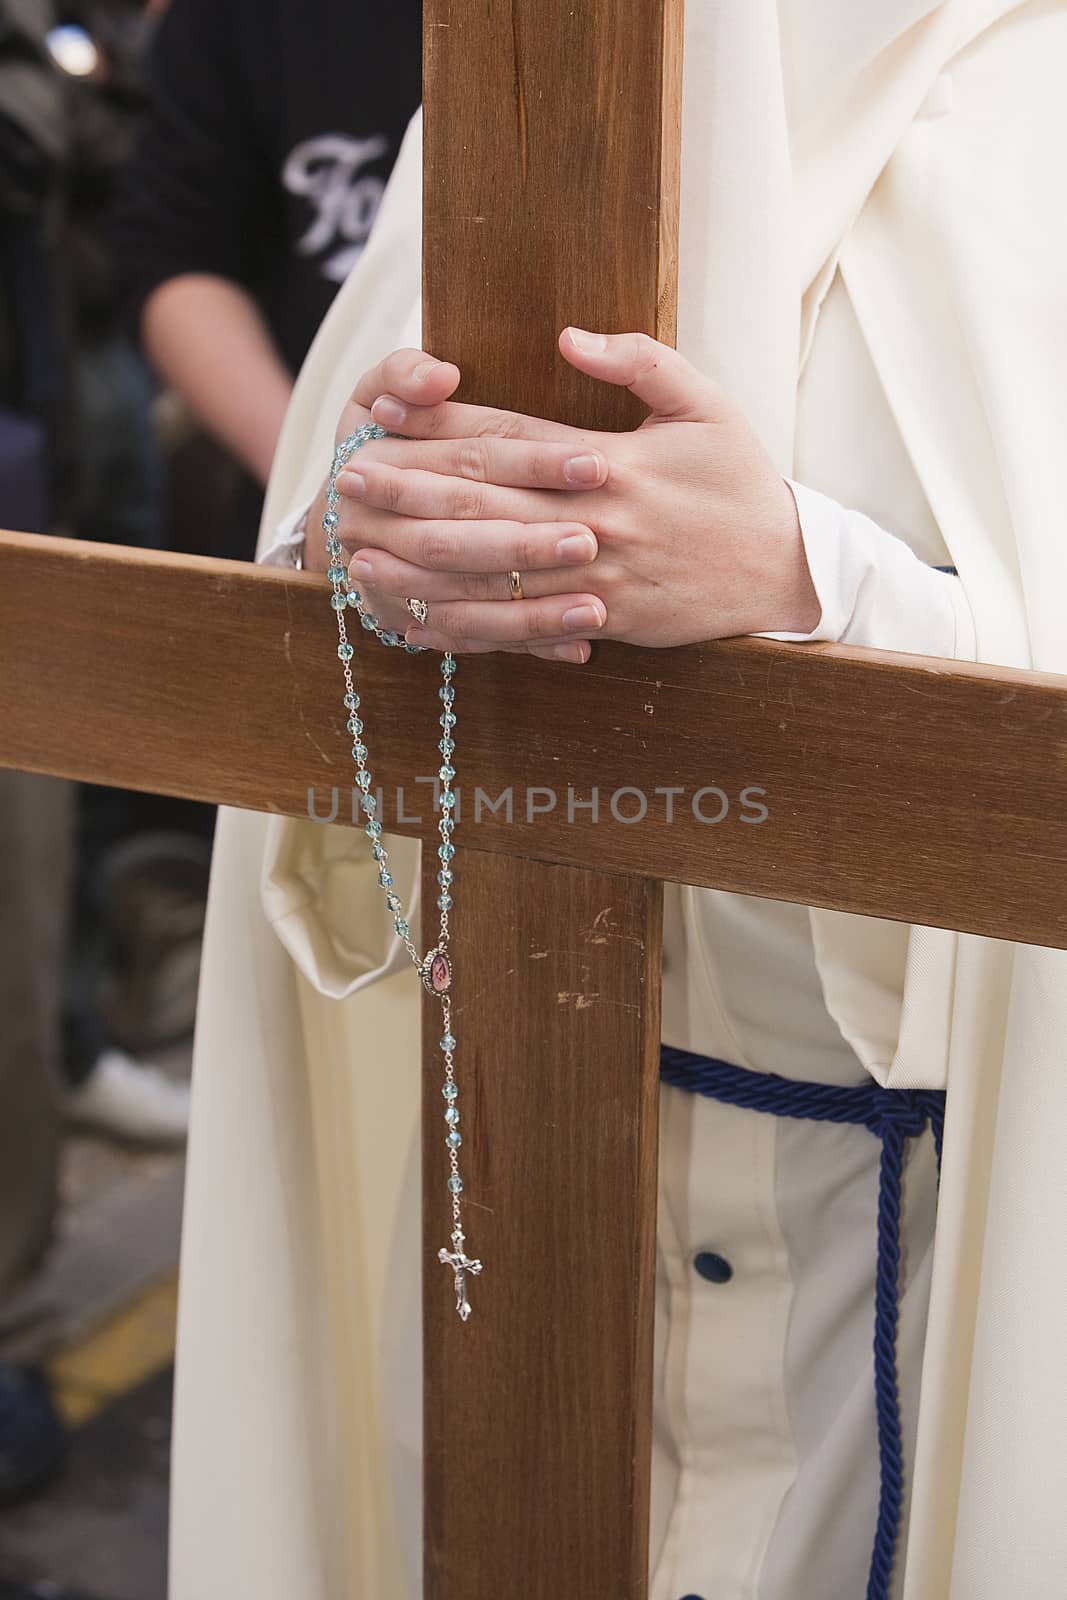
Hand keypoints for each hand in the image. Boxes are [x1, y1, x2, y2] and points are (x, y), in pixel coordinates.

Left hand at [309, 331, 818, 661]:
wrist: (786, 572)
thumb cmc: (742, 483)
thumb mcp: (707, 403)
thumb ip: (640, 361)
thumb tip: (569, 336)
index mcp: (611, 460)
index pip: (507, 437)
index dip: (440, 424)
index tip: (384, 411)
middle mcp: (594, 519)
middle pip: (484, 503)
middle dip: (409, 490)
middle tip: (347, 479)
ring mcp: (596, 576)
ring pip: (492, 571)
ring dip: (419, 562)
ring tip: (357, 551)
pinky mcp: (601, 620)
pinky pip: (521, 625)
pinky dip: (466, 624)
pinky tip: (418, 618)